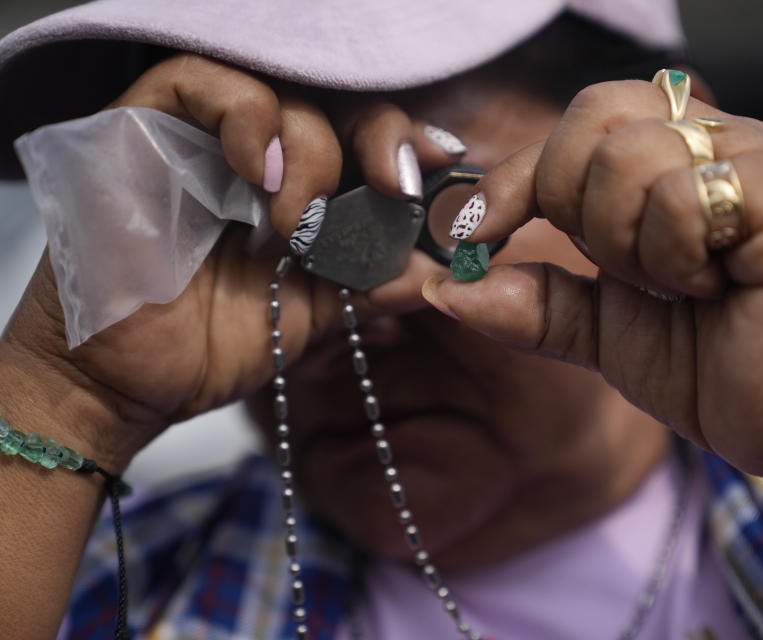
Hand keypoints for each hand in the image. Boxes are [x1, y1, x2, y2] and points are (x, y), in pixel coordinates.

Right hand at [1, 54, 461, 468]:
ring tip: (300, 220)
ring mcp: (190, 137)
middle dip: (378, 135)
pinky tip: (264, 174)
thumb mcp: (310, 314)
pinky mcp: (136, 129)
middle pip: (327, 101)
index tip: (444, 167)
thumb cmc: (206, 348)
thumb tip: (435, 270)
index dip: (402, 143)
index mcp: (290, 188)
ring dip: (311, 147)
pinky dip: (247, 116)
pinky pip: (193, 81)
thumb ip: (369, 284)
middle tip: (395, 184)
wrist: (123, 389)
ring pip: (273, 90)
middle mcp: (246, 154)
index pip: (355, 136)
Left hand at [422, 79, 762, 514]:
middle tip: (617, 270)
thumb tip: (445, 287)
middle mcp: (718, 141)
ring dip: (627, 243)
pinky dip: (671, 251)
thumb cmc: (716, 368)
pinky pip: (683, 194)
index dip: (513, 176)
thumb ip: (533, 302)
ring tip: (678, 286)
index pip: (574, 126)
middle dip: (571, 204)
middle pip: (594, 117)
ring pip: (630, 155)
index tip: (477, 234)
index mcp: (675, 159)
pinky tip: (710, 286)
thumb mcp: (604, 332)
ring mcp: (758, 161)